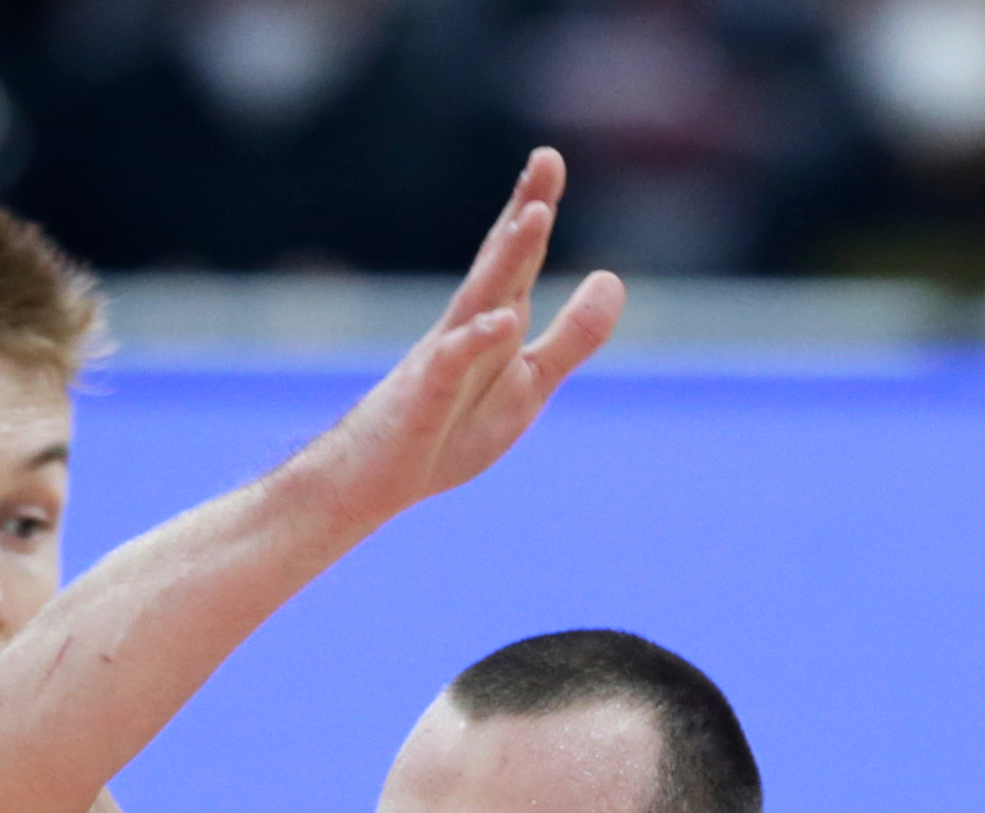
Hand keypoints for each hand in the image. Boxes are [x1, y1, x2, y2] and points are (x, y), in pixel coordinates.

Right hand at [303, 149, 622, 529]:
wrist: (371, 480)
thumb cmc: (447, 429)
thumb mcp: (529, 383)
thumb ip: (572, 336)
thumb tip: (612, 279)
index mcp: (495, 323)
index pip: (517, 259)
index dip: (533, 208)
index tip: (549, 159)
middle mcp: (467, 329)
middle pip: (500, 262)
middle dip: (523, 211)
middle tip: (545, 159)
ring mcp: (442, 359)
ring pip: (478, 300)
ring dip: (506, 260)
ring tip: (534, 216)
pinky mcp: (424, 398)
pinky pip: (452, 365)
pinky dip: (475, 342)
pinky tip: (502, 322)